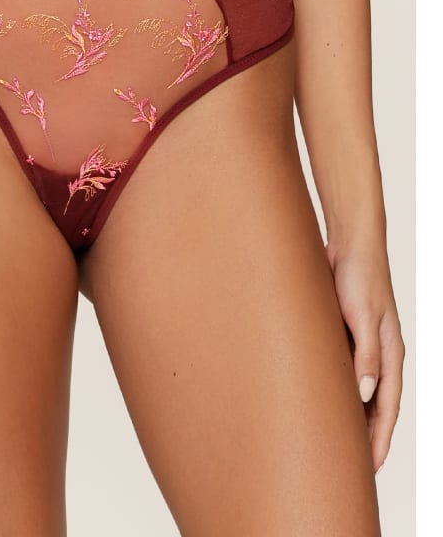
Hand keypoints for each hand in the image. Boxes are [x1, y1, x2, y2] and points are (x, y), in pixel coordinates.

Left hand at [325, 234, 404, 473]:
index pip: (387, 407)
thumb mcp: (363, 314)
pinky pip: (340, 370)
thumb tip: (364, 393)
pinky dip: (334, 390)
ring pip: (356, 390)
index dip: (380, 439)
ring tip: (332, 442)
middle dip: (364, 435)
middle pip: (373, 405)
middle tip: (348, 466)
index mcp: (390, 353)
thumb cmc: (360, 273)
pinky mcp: (342, 333)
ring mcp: (361, 344)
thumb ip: (365, 354)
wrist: (348, 241)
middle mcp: (378, 354)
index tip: (371, 468)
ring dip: (348, 414)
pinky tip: (319, 401)